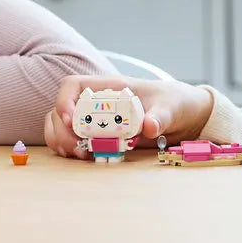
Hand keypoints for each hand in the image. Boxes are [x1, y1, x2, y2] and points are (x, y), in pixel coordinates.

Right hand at [44, 75, 213, 158]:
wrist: (182, 115)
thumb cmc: (173, 102)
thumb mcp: (171, 107)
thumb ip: (160, 116)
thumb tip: (150, 127)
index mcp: (108, 88)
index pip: (73, 85)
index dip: (64, 101)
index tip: (71, 121)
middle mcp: (94, 102)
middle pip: (60, 109)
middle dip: (61, 130)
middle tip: (77, 148)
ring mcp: (93, 118)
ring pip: (59, 124)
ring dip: (60, 140)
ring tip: (77, 154)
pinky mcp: (97, 134)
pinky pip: (70, 138)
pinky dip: (67, 148)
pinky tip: (80, 157)